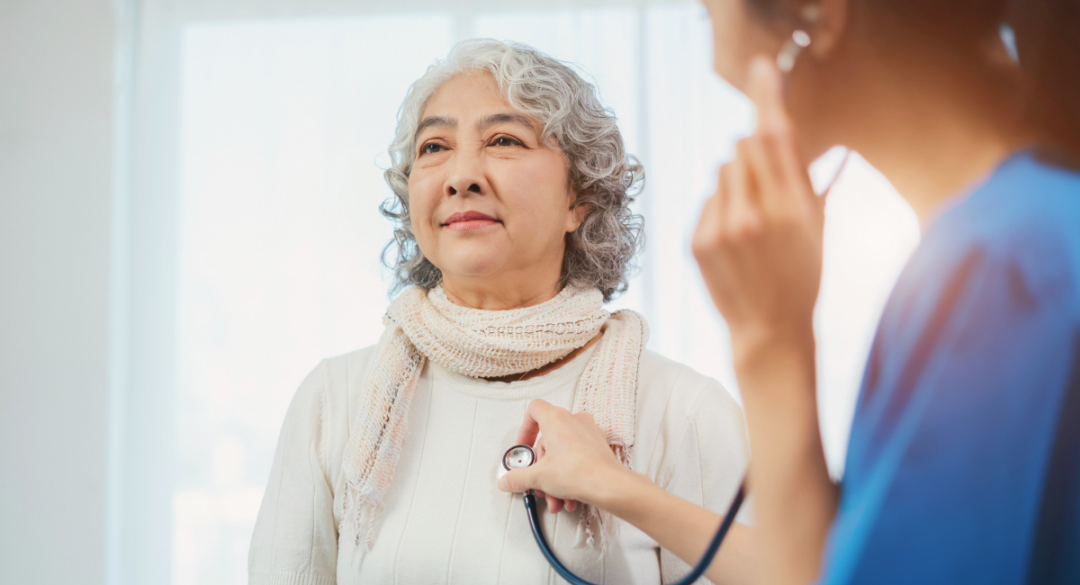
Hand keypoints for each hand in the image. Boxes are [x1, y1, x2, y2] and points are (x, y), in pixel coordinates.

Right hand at [496, 399, 628, 511]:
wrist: (609, 485)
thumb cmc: (579, 472)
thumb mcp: (538, 477)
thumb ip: (518, 478)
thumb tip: (507, 480)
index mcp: (556, 419)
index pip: (534, 410)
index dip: (525, 429)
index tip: (524, 448)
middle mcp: (573, 420)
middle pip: (547, 441)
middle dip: (541, 468)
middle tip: (539, 484)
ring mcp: (588, 432)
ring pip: (563, 453)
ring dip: (555, 479)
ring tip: (556, 498)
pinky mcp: (598, 446)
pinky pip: (577, 458)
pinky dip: (570, 476)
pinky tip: (568, 497)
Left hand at [692, 57, 822, 359]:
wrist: (768, 330)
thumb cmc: (802, 276)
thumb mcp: (817, 227)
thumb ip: (807, 179)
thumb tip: (794, 134)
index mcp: (793, 208)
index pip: (774, 135)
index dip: (766, 97)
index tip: (761, 68)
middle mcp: (754, 215)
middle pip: (743, 147)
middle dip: (754, 155)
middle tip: (766, 188)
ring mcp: (722, 229)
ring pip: (722, 171)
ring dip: (736, 183)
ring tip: (751, 222)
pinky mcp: (698, 241)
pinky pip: (707, 197)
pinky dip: (719, 206)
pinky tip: (733, 238)